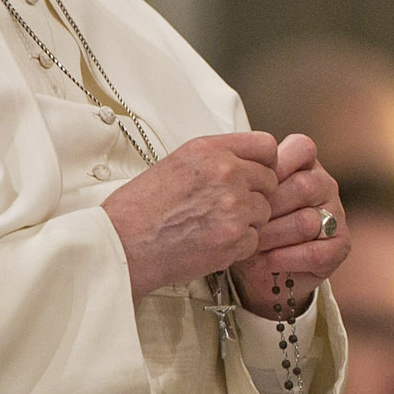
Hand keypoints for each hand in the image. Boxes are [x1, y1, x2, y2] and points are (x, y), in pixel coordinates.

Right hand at [104, 133, 279, 299]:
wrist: (124, 244)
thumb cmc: (140, 209)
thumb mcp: (176, 164)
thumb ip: (214, 161)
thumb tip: (243, 165)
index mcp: (210, 150)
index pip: (266, 145)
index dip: (265, 163)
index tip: (258, 173)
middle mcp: (226, 173)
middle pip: (270, 181)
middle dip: (255, 195)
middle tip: (228, 208)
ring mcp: (233, 205)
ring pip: (264, 212)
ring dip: (246, 222)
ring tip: (213, 226)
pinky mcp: (235, 237)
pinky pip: (254, 240)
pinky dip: (238, 247)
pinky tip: (211, 243)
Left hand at [232, 134, 348, 318]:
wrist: (258, 269)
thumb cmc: (249, 225)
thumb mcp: (242, 197)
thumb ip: (244, 178)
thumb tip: (229, 173)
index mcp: (304, 164)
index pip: (302, 148)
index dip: (275, 165)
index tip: (250, 184)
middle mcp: (324, 185)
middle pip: (303, 187)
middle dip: (267, 208)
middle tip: (242, 222)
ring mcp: (336, 215)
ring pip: (307, 222)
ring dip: (272, 237)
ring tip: (249, 244)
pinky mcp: (340, 246)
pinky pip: (315, 252)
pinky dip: (285, 258)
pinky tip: (265, 261)